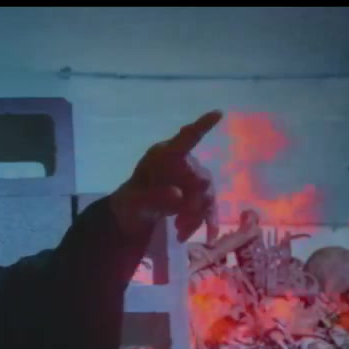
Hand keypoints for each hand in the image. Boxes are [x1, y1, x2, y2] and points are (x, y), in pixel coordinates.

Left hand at [109, 110, 221, 242]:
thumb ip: (154, 198)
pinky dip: (208, 222)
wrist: (134, 215)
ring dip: (196, 216)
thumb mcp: (135, 202)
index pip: (185, 138)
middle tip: (179, 224)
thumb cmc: (131, 202)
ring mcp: (191, 177)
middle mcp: (182, 162)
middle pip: (200, 179)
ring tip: (180, 232)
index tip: (217, 113)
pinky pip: (210, 206)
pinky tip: (209, 236)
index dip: (201, 126)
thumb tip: (178, 195)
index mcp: (164, 155)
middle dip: (192, 204)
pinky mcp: (198, 194)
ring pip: (207, 195)